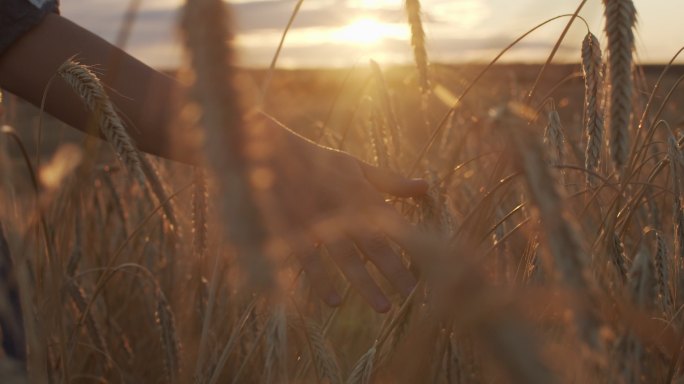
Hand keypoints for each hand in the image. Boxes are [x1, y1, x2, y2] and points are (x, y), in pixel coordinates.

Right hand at [253, 113, 427, 311]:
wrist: (268, 151)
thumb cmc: (317, 161)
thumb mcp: (355, 166)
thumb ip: (390, 181)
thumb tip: (426, 186)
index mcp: (360, 191)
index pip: (391, 222)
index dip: (410, 245)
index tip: (429, 265)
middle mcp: (342, 207)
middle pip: (373, 243)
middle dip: (394, 270)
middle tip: (412, 295)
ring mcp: (316, 220)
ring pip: (345, 256)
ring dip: (364, 283)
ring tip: (383, 307)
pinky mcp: (292, 229)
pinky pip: (309, 260)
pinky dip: (321, 281)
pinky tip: (334, 301)